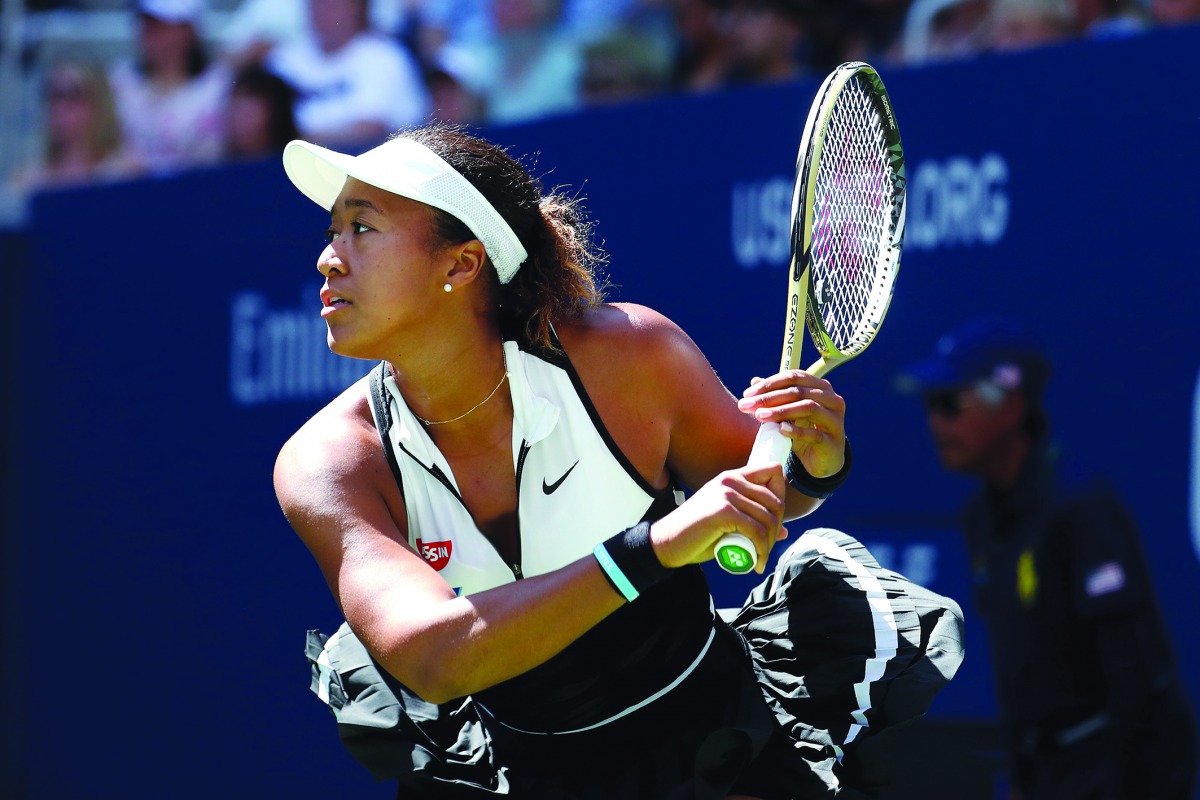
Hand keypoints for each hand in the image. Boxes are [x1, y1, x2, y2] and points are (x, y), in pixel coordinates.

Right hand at [650, 464, 786, 573]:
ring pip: (769, 519)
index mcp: (732, 477)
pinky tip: (756, 562)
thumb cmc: (696, 534)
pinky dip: (762, 551)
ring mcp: (727, 494)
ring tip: (760, 557)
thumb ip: (752, 520)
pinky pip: (757, 531)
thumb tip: (785, 531)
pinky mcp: (724, 511)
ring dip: (770, 544)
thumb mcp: (727, 522)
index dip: (781, 496)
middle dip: (777, 528)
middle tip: (765, 548)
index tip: (772, 520)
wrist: (666, 542)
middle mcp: (730, 480)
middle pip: (776, 500)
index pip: (773, 472)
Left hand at [737, 370, 846, 477]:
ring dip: (781, 411)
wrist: (824, 460)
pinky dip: (796, 431)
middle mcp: (832, 399)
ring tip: (760, 416)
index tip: (747, 393)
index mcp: (821, 387)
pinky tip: (780, 430)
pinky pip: (814, 434)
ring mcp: (835, 420)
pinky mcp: (833, 440)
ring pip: (809, 407)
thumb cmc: (806, 431)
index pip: (794, 377)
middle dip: (769, 397)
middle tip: (747, 405)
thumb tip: (754, 381)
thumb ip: (775, 397)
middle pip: (798, 391)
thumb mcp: (789, 413)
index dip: (770, 383)